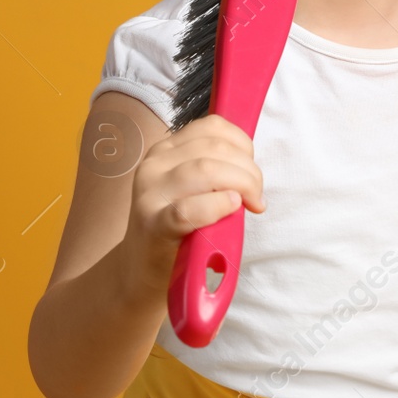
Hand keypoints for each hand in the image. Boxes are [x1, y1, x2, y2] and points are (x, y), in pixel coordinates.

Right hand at [120, 113, 266, 294]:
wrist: (141, 270)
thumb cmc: (178, 227)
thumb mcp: (191, 188)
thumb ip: (214, 168)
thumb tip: (251, 166)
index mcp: (165, 150)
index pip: (212, 127)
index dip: (242, 144)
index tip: (251, 168)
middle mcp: (154, 165)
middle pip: (215, 148)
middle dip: (248, 171)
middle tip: (256, 197)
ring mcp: (150, 194)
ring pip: (206, 170)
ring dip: (241, 185)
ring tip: (250, 205)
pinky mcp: (154, 226)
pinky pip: (188, 209)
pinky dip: (217, 206)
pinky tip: (231, 209)